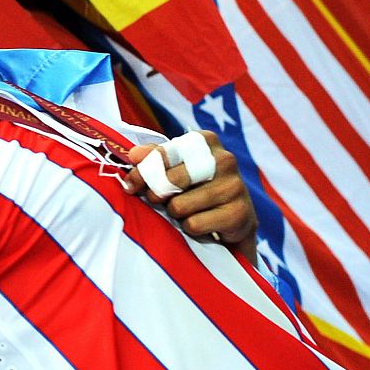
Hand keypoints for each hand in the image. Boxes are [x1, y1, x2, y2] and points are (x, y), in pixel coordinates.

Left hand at [123, 133, 257, 252]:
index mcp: (205, 142)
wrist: (235, 216)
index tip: (131, 184)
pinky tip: (200, 222)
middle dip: (156, 195)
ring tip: (184, 211)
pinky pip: (194, 224)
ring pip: (179, 206)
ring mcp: (234, 186)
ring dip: (174, 213)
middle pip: (169, 181)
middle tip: (158, 200)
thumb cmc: (198, 186)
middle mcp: (224, 159)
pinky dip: (189, 228)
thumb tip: (133, 155)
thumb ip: (154, 157)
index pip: (162, 154)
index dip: (142, 172)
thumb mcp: (178, 166)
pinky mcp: (238, 213)